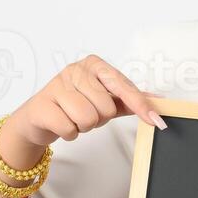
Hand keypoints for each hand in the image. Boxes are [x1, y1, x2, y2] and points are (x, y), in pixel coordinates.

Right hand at [9, 54, 165, 146]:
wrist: (39, 117)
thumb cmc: (75, 104)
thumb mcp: (105, 100)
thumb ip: (130, 99)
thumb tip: (158, 100)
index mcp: (94, 65)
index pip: (123, 86)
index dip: (140, 105)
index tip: (156, 120)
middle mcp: (75, 70)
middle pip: (105, 107)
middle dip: (99, 118)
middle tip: (86, 113)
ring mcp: (56, 85)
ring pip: (88, 119)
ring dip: (83, 127)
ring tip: (73, 118)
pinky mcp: (42, 105)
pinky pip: (69, 129)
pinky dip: (69, 133)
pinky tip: (61, 123)